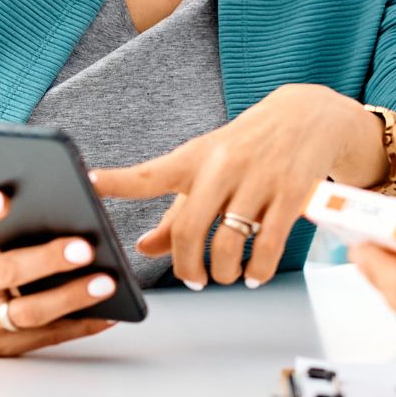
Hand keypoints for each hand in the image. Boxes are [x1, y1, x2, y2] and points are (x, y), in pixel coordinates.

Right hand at [0, 189, 120, 356]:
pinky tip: (110, 312)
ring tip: (107, 283)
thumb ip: (9, 200)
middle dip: (46, 261)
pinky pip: (44, 338)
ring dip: (70, 299)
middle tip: (85, 248)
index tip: (5, 198)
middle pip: (3, 272)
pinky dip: (80, 325)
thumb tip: (64, 179)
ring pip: (26, 314)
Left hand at [96, 84, 365, 289]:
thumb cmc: (248, 146)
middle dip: (188, 269)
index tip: (86, 181)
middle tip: (194, 280)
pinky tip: (254, 273)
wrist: (309, 116)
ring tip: (227, 275)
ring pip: (229, 246)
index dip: (115, 180)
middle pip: (191, 231)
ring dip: (224, 273)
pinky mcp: (291, 194)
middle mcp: (222, 167)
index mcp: (194, 159)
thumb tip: (143, 248)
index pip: (149, 174)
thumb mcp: (208, 167)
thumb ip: (176, 213)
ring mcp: (258, 180)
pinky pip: (268, 248)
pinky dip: (257, 271)